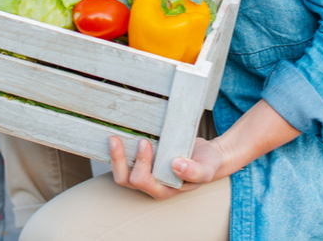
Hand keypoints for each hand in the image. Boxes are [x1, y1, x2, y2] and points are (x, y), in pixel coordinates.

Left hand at [108, 136, 225, 199]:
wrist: (208, 155)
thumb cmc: (206, 164)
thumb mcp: (206, 169)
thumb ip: (194, 171)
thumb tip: (177, 165)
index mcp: (164, 189)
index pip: (143, 181)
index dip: (140, 163)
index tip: (145, 142)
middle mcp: (152, 183)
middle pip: (125, 179)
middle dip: (118, 160)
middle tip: (116, 138)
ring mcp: (147, 171)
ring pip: (122, 170)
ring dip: (115, 155)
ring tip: (114, 136)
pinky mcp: (145, 159)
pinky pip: (127, 158)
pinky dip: (122, 148)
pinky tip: (121, 133)